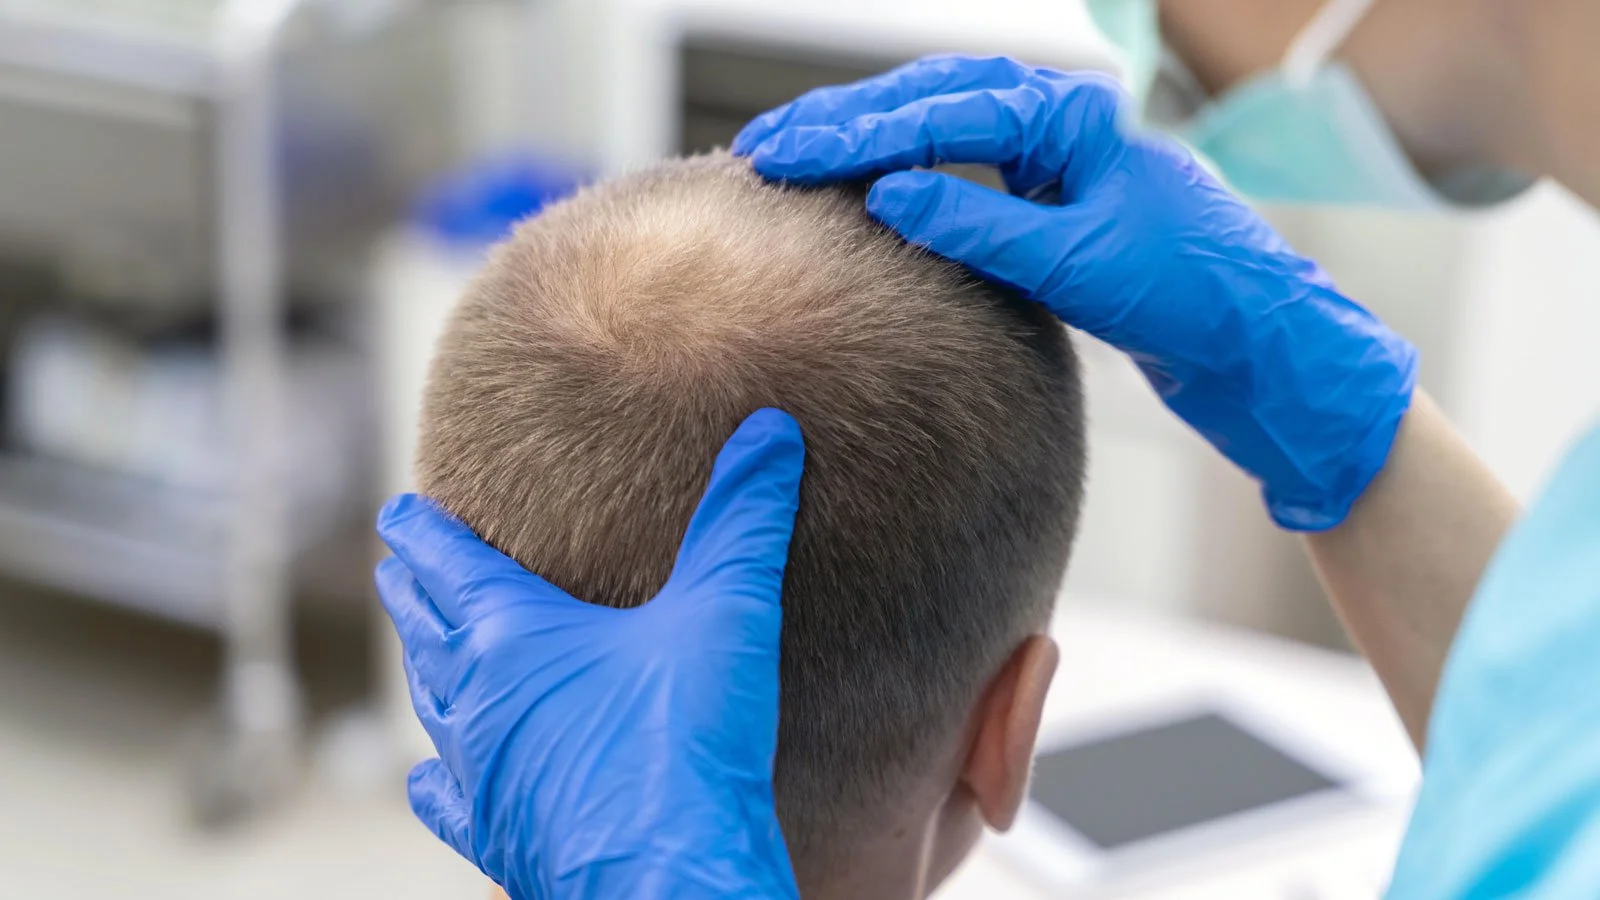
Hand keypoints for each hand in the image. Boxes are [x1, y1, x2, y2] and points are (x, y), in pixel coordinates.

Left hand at [375, 409, 805, 899]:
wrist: (670, 878)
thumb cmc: (687, 744)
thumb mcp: (726, 612)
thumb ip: (743, 517)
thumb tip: (769, 430)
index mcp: (510, 636)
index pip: (447, 563)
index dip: (422, 532)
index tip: (400, 512)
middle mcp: (476, 701)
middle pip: (425, 629)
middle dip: (414, 592)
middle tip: (400, 567)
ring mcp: (480, 773)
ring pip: (431, 706)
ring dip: (424, 669)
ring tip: (422, 648)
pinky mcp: (496, 835)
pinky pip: (448, 798)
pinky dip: (436, 777)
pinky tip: (430, 777)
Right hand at [733, 55, 1416, 529]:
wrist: (1260, 343)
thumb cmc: (1189, 295)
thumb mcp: (1077, 263)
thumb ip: (981, 225)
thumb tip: (888, 194)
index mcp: (1072, 118)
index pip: (941, 112)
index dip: (854, 133)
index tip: (782, 153)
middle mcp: (1060, 123)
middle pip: (931, 101)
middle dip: (845, 122)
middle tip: (765, 146)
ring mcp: (1054, 158)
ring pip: (941, 128)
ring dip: (868, 141)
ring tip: (793, 157)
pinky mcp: (1049, 200)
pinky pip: (961, 168)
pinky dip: (906, 173)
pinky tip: (862, 190)